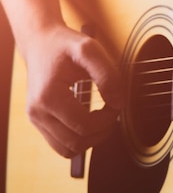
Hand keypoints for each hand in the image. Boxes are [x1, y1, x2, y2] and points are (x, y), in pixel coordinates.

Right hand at [23, 24, 122, 157]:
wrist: (41, 42)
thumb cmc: (65, 45)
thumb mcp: (90, 49)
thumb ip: (108, 75)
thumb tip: (118, 103)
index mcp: (48, 96)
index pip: (85, 126)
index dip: (108, 119)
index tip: (116, 104)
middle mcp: (37, 112)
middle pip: (77, 142)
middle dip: (102, 131)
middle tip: (112, 112)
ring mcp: (36, 119)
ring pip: (68, 150)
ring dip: (91, 139)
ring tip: (102, 119)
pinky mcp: (38, 122)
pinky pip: (61, 146)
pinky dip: (79, 140)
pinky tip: (89, 122)